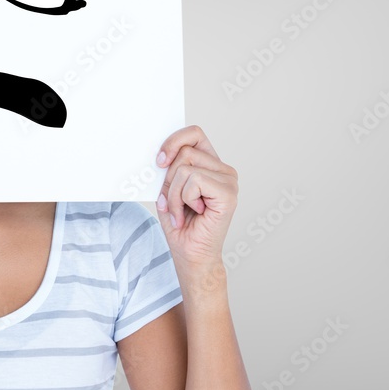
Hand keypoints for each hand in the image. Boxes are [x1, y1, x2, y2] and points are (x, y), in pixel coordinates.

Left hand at [155, 125, 237, 274]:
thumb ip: (169, 168)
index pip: (194, 134)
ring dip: (174, 195)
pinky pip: (194, 180)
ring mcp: (229, 181)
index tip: (159, 161)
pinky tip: (193, 214)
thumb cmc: (181, 225)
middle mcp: (224, 169)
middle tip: (171, 203)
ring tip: (181, 212)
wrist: (191, 256)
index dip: (174, 141)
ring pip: (186, 168)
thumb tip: (161, 153)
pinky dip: (183, 200)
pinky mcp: (228, 193)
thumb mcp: (167, 190)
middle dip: (168, 180)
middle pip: (185, 151)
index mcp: (211, 164)